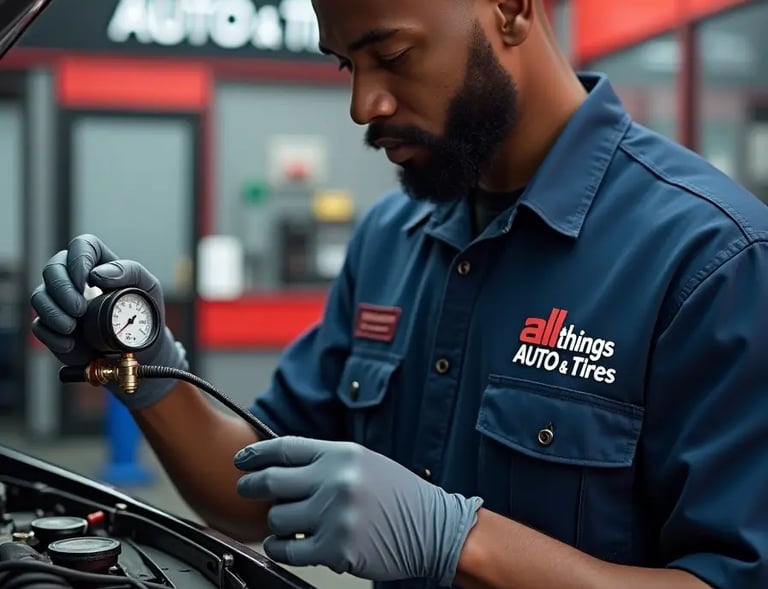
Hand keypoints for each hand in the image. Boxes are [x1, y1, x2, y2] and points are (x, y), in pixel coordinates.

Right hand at [30, 234, 187, 408]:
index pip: (82, 245)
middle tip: (79, 309)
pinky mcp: (56, 326)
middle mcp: (75, 278)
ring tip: (72, 328)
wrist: (143, 347)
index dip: (78, 258)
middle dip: (62, 288)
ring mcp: (62, 302)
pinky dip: (51, 335)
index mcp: (100, 262)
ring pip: (39, 296)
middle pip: (52, 269)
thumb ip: (130, 271)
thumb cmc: (145, 310)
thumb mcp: (148, 286)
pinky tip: (70, 344)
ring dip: (52, 312)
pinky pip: (39, 326)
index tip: (86, 280)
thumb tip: (98, 274)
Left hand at [234, 437, 482, 585]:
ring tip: (285, 522)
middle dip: (250, 486)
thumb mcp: (364, 462)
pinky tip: (286, 544)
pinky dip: (280, 547)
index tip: (241, 460)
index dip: (257, 453)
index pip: (285, 447)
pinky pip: (288, 549)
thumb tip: (279, 466)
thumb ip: (325, 461)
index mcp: (342, 454)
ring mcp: (335, 515)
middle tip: (244, 489)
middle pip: (272, 481)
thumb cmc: (398, 495)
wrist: (434, 528)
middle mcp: (336, 480)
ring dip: (275, 522)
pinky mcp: (336, 548)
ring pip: (277, 518)